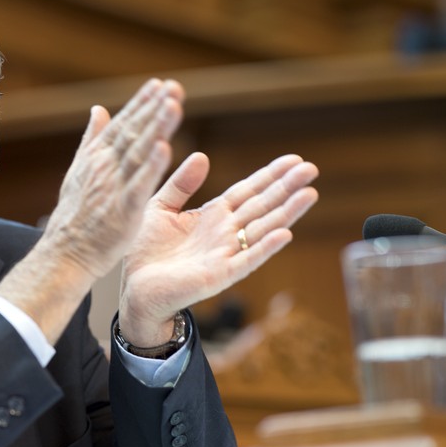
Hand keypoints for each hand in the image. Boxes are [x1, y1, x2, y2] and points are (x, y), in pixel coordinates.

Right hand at [38, 78, 184, 279]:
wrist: (63, 254)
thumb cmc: (73, 217)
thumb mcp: (79, 171)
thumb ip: (92, 140)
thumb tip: (99, 109)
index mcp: (96, 158)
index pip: (122, 125)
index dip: (141, 104)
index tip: (160, 84)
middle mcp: (104, 167)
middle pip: (133, 132)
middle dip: (153, 108)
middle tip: (173, 87)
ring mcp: (113, 188)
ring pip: (138, 152)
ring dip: (156, 127)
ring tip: (173, 105)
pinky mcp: (123, 210)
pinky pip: (139, 185)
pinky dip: (152, 167)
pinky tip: (165, 149)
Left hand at [118, 152, 319, 346]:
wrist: (134, 290)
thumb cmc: (145, 253)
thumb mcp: (160, 207)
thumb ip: (180, 184)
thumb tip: (202, 155)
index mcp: (212, 216)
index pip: (247, 191)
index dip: (269, 175)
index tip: (294, 159)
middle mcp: (225, 234)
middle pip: (262, 206)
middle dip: (286, 188)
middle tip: (311, 168)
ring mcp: (225, 255)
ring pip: (262, 230)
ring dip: (287, 212)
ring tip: (310, 193)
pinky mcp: (219, 276)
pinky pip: (247, 260)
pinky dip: (265, 247)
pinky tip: (285, 234)